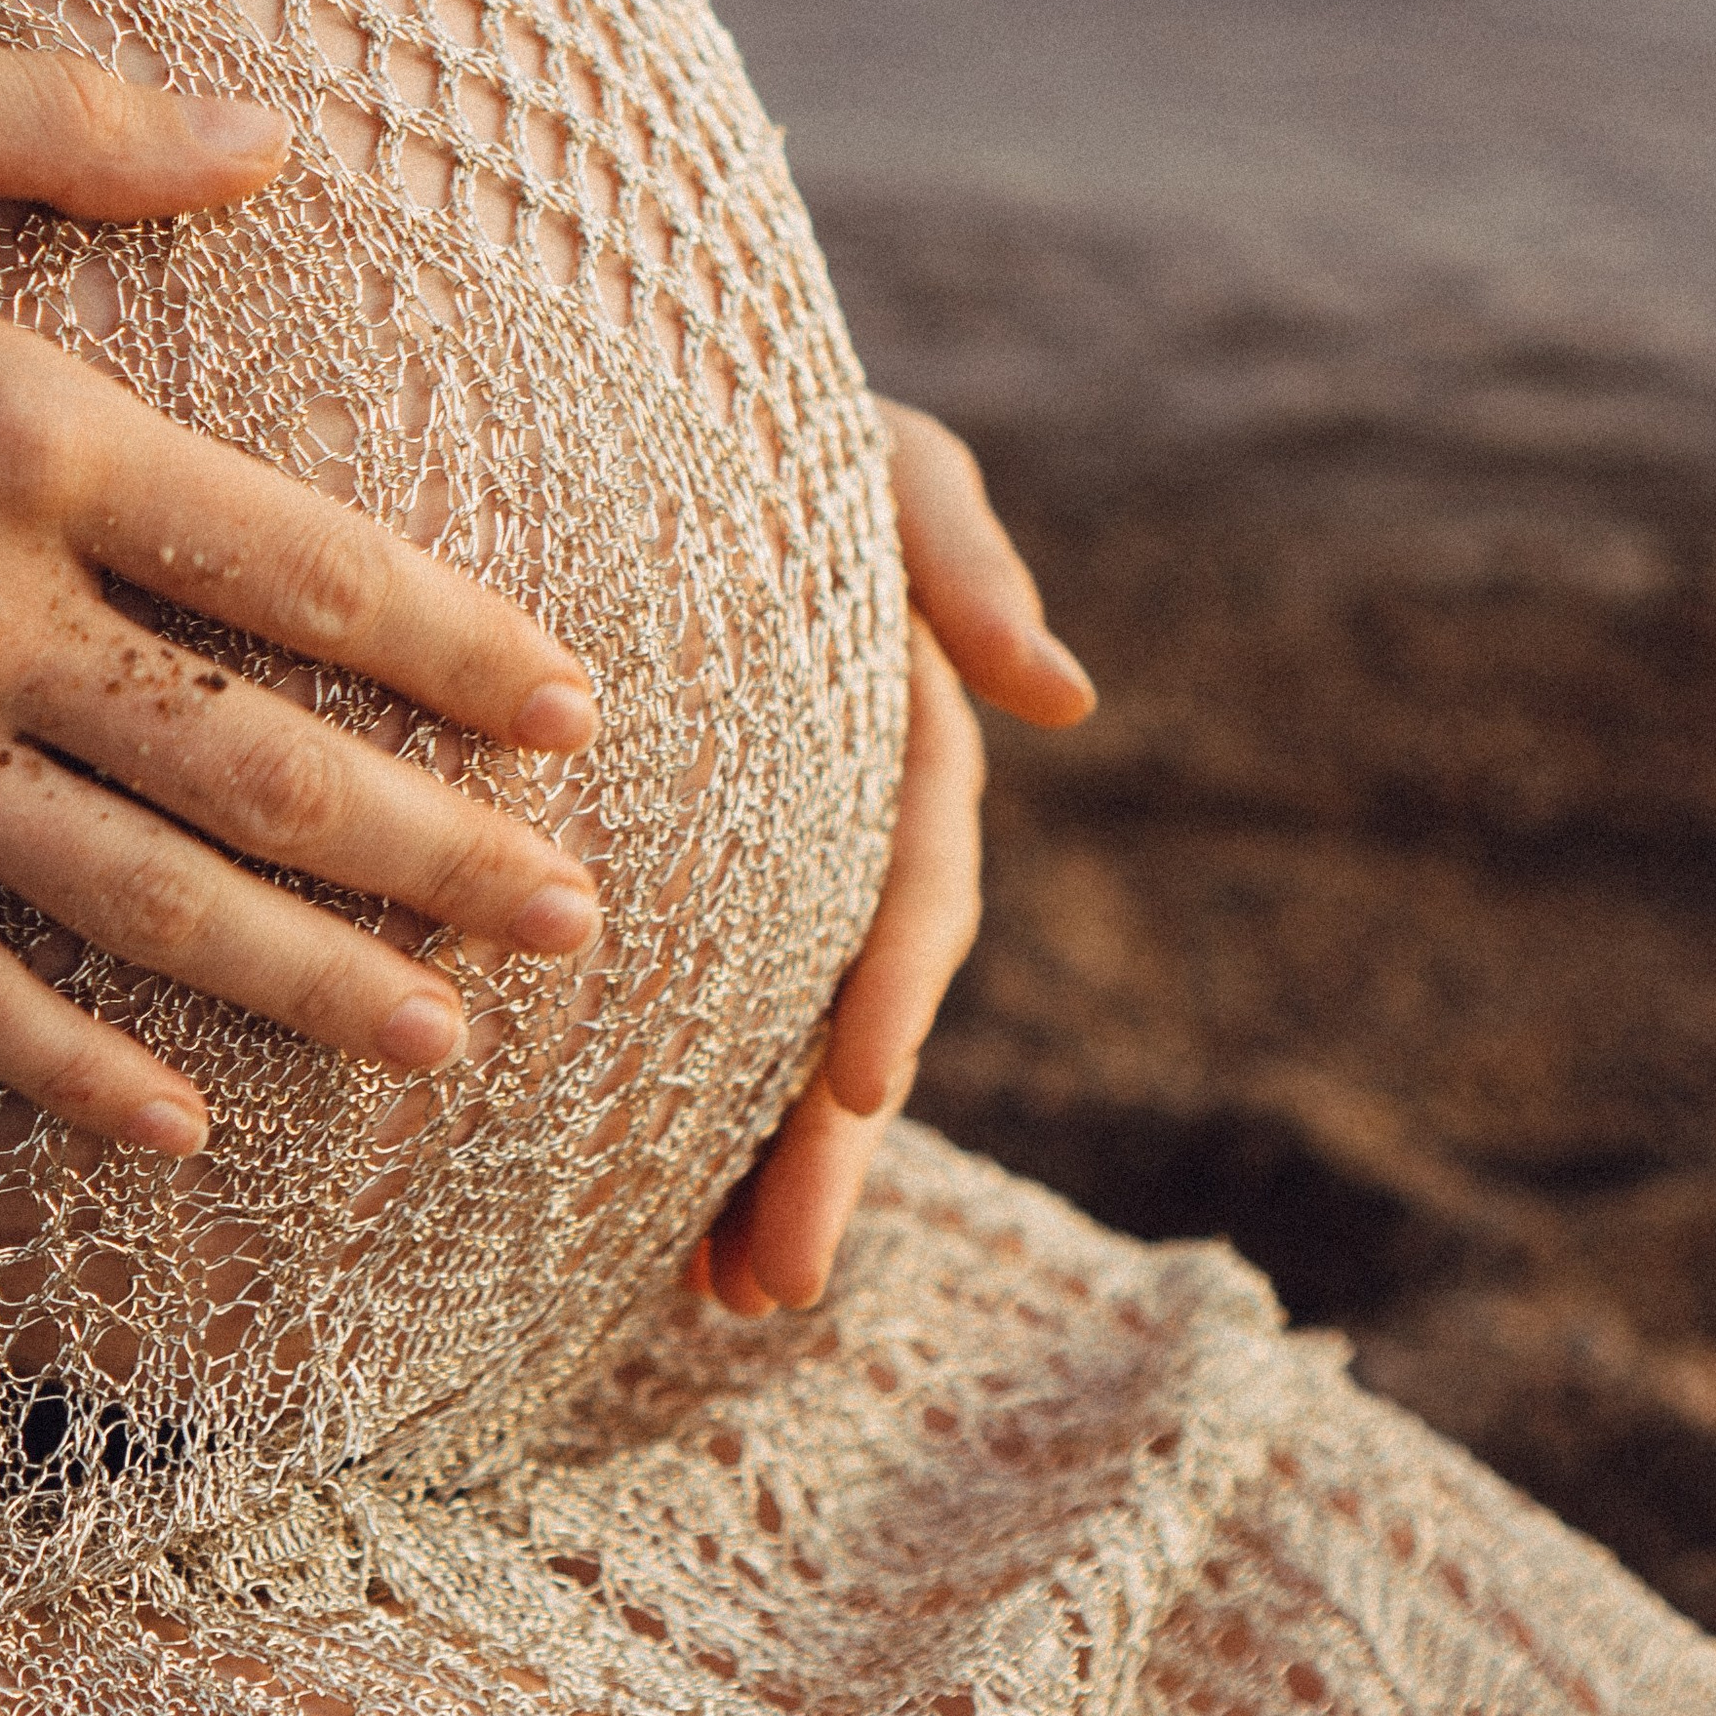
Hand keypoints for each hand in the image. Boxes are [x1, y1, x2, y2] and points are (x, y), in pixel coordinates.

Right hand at [0, 2, 604, 1152]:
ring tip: (450, 1043)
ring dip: (307, 978)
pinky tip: (174, 1123)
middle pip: (260, 761)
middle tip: (587, 918)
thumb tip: (277, 129)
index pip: (300, 560)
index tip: (579, 716)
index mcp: (12, 419)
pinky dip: (60, 1062)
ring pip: (133, 897)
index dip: (457, 646)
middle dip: (440, 852)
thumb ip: (61, 113)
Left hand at [694, 401, 1092, 1314]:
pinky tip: (662, 1243)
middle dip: (818, 1151)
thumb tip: (1065, 699)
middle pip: (845, 1006)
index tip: (856, 1087)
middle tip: (767, 1286)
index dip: (890, 983)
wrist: (650, 409)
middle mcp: (842, 822)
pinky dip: (696, 1124)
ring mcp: (773, 864)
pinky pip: (694, 1015)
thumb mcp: (885, 456)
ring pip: (774, 1042)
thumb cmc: (777, 414)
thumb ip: (961, 554)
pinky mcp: (687, 885)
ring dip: (764, 1176)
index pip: (909, 878)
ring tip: (728, 1306)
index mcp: (895, 732)